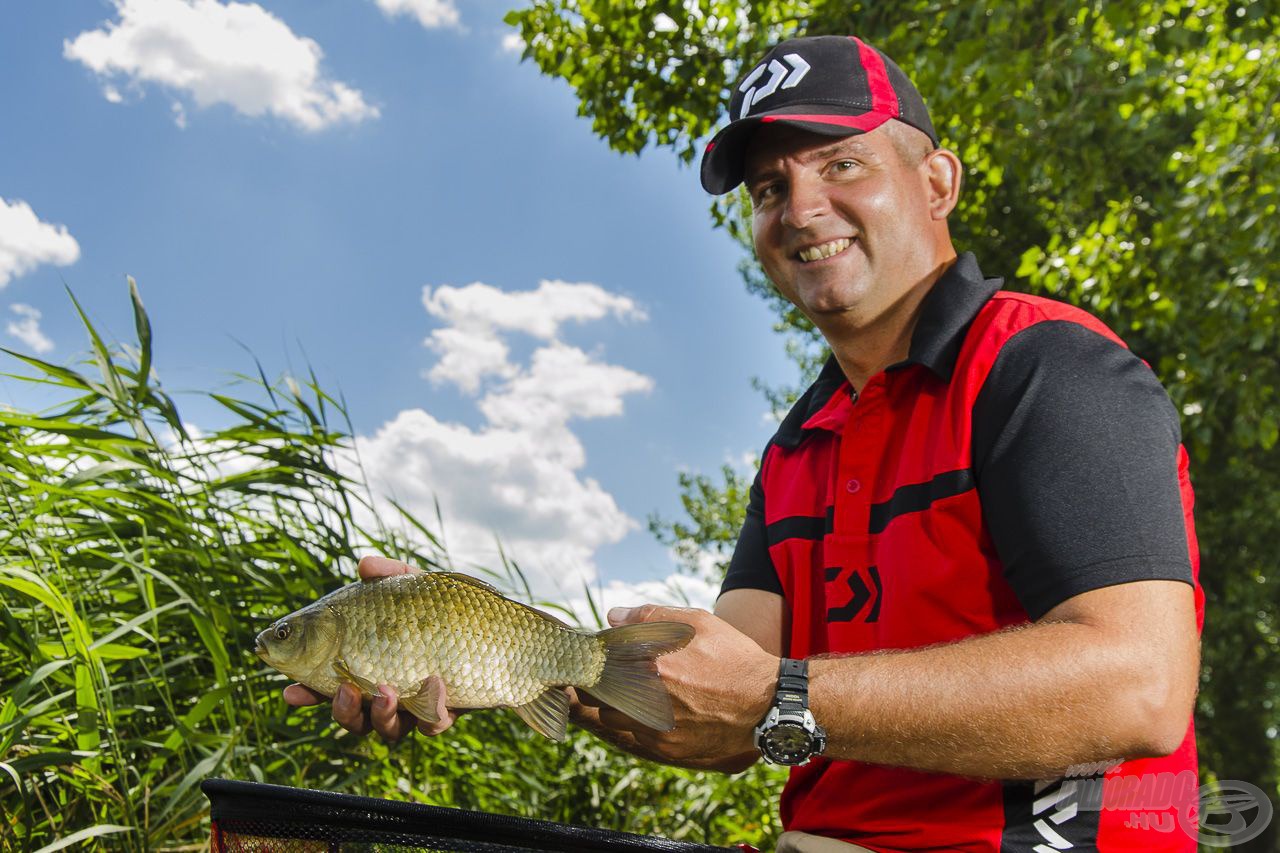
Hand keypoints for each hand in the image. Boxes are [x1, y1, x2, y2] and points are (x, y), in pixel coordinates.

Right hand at [281, 555, 463, 740]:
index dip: (308, 692)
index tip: (291, 691)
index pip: (330, 683)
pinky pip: (433, 724)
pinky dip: (431, 711)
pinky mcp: (448, 712)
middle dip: (342, 710)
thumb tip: (364, 564)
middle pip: (353, 716)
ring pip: (388, 730)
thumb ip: (391, 575)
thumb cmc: (449, 606)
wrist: (499, 626)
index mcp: (369, 664)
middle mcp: (389, 691)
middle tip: (343, 690)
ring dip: (381, 715)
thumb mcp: (419, 586)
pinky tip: (437, 685)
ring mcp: (417, 706)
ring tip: (386, 692)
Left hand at [583, 604, 777, 770]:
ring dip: (618, 707)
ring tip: (640, 694)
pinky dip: (641, 724)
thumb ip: (649, 616)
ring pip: (613, 720)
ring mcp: (655, 728)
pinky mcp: (668, 749)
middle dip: (601, 684)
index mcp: (649, 664)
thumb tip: (614, 617)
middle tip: (616, 675)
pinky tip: (662, 711)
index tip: (603, 656)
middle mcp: (647, 699)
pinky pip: (637, 737)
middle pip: (596, 696)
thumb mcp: (698, 622)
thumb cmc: (732, 657)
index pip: (596, 665)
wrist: (767, 703)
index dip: (596, 659)